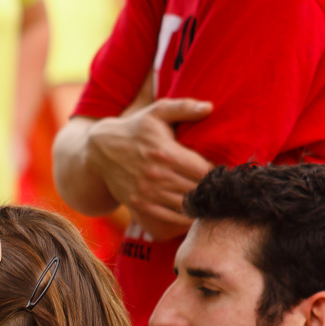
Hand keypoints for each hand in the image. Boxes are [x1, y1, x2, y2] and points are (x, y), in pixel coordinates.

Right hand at [86, 98, 212, 238]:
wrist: (99, 150)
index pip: (204, 171)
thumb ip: (184, 107)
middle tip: (223, 191)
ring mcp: (147, 192)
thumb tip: (210, 107)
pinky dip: (184, 218)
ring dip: (201, 206)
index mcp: (166, 152)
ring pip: (185, 206)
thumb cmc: (135, 129)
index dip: (218, 176)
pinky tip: (194, 213)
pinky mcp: (139, 204)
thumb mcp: (157, 112)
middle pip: (197, 190)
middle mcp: (157, 174)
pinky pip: (169, 217)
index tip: (225, 175)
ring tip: (212, 202)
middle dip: (212, 192)